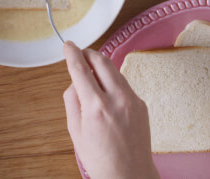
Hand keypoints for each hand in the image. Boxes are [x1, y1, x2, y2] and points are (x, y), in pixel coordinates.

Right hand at [63, 42, 158, 178]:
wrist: (130, 176)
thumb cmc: (100, 159)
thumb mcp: (75, 131)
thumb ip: (72, 100)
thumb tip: (75, 80)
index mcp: (96, 107)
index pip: (81, 69)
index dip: (72, 54)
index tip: (67, 45)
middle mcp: (117, 99)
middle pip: (101, 60)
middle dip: (88, 52)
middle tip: (79, 53)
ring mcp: (132, 100)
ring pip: (113, 70)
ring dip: (100, 66)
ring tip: (91, 75)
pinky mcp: (141, 104)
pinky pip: (123, 83)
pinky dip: (112, 81)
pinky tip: (106, 93)